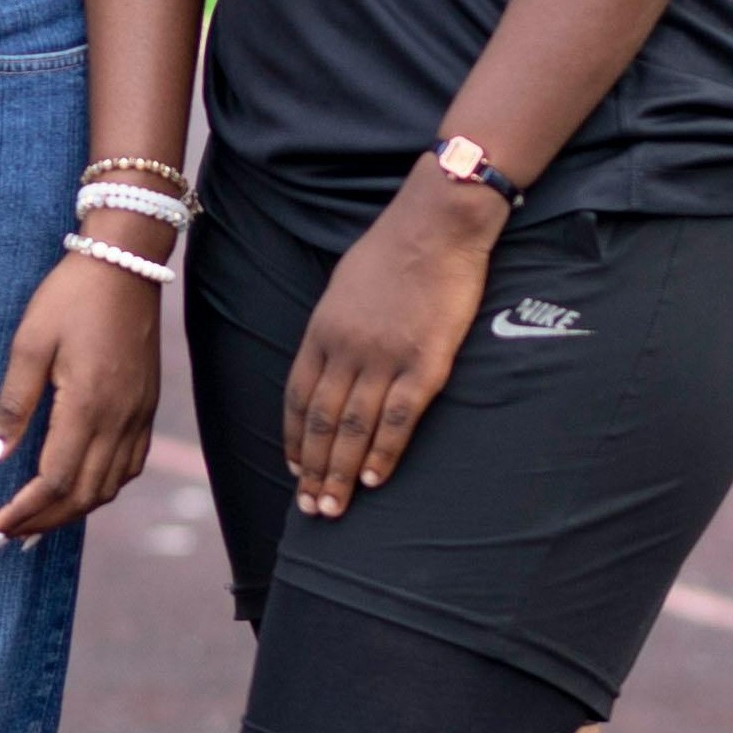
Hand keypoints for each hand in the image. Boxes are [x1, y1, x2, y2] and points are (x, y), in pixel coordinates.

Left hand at [0, 250, 166, 547]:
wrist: (126, 263)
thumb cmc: (69, 297)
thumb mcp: (28, 344)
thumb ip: (12, 407)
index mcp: (88, 406)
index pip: (52, 481)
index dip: (22, 513)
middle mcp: (119, 420)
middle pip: (82, 495)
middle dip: (42, 524)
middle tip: (4, 541)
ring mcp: (138, 416)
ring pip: (109, 487)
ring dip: (72, 512)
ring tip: (35, 526)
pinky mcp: (146, 407)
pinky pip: (129, 466)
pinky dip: (101, 489)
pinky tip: (78, 491)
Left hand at [282, 188, 497, 518]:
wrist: (437, 224)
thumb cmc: (393, 249)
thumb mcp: (343, 287)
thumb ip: (334, 327)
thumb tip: (330, 358)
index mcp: (322, 331)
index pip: (298, 397)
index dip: (295, 438)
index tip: (295, 468)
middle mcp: (345, 349)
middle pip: (321, 422)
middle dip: (312, 469)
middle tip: (309, 508)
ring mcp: (384, 357)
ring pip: (354, 428)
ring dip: (341, 473)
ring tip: (333, 508)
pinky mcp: (425, 362)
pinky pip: (398, 418)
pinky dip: (383, 452)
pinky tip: (375, 481)